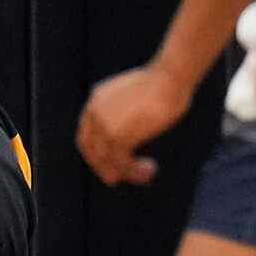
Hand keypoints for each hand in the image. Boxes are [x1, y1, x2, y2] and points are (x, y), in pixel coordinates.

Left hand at [78, 62, 192, 185]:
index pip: (86, 133)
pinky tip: (150, 170)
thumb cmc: (164, 82)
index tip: (112, 161)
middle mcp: (95, 111)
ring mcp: (104, 125)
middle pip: (91, 151)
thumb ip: (126, 110)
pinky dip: (134, 172)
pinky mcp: (118, 137)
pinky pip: (121, 163)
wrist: (169, 77)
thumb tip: (134, 127)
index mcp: (97, 98)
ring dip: (125, 172)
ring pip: (106, 160)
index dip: (96, 152)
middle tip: (118, 178)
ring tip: (146, 175)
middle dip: (104, 168)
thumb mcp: (135, 93)